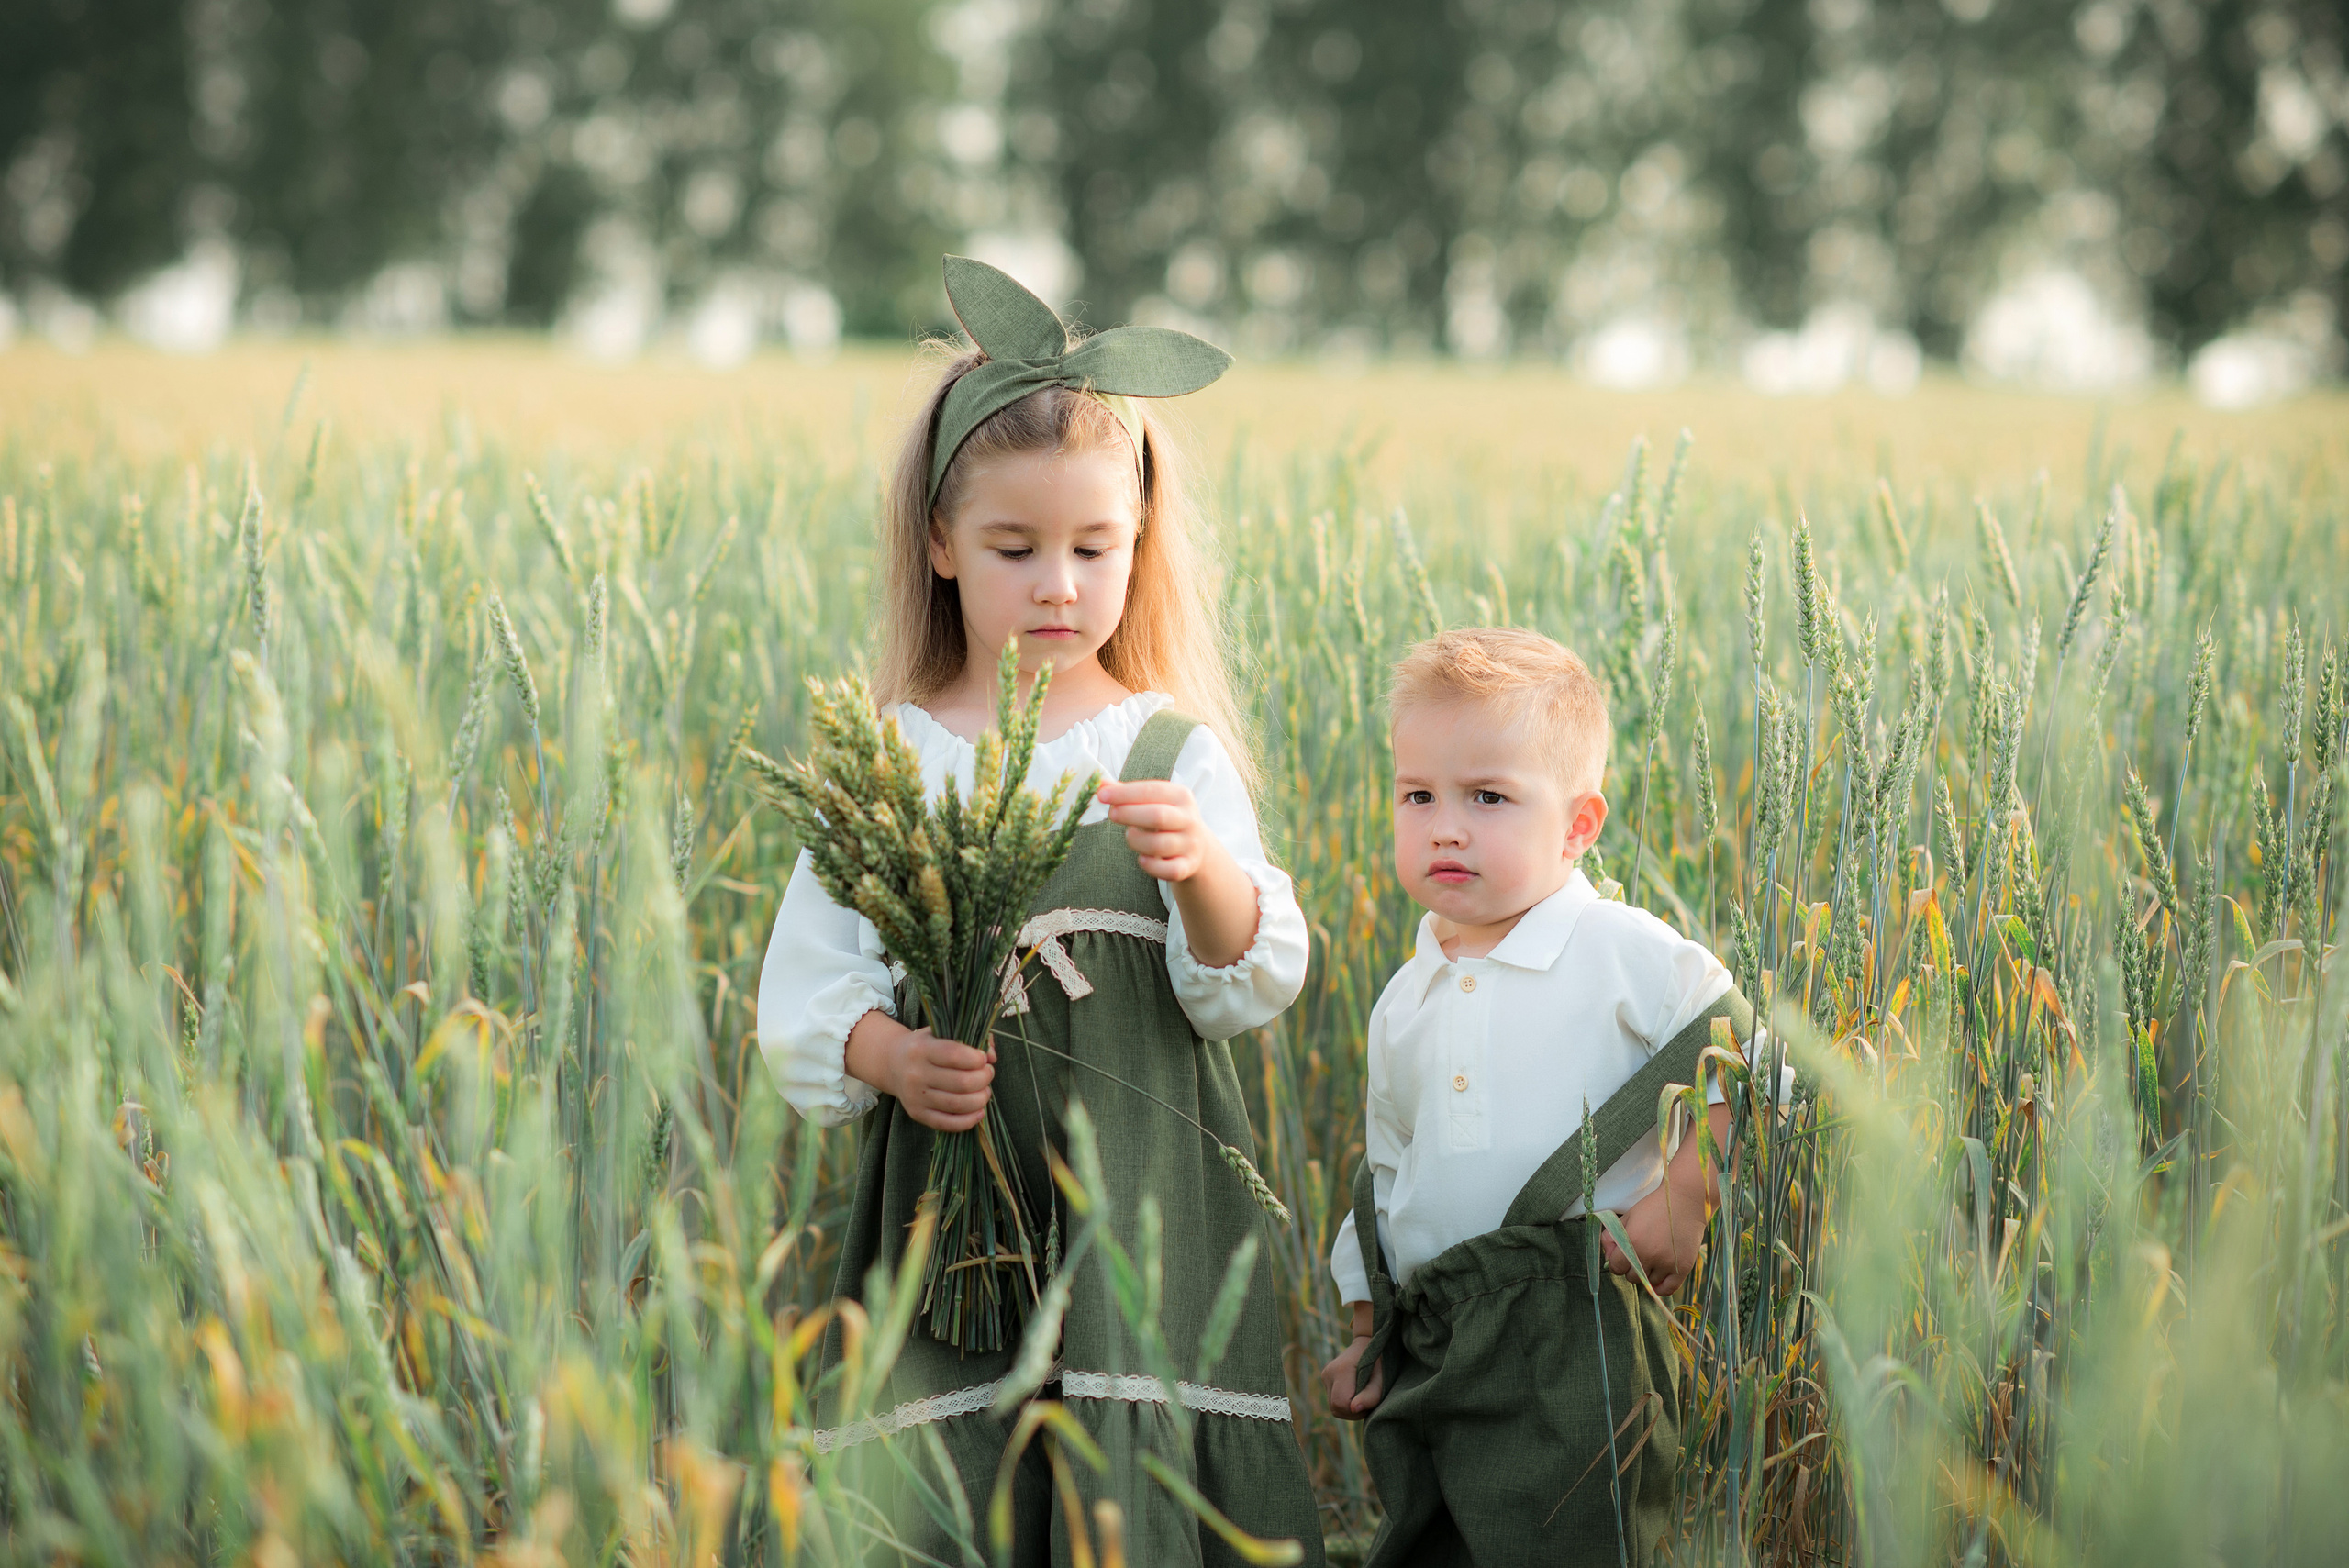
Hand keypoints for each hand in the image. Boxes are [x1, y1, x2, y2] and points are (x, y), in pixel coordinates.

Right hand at [845, 1013, 993, 1132]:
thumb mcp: (941, 1033)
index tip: (983, 1058)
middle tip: (988, 1073)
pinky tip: (979, 1112)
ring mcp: (915, 1096)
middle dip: (984, 1078)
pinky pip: (946, 1123)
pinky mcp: (917, 1114)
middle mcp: (916, 1074)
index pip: (954, 1054)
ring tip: (985, 1091)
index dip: (976, 1058)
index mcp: (921, 1049)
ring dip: (980, 1099)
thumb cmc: (926, 1046)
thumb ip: (969, 1038)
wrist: (893, 1063)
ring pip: (957, 1104)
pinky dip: (968, 1121)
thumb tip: (991, 1055)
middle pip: (961, 1082)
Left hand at [1095, 780, 1213, 881]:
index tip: (1102, 795)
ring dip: (1136, 841)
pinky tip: (1142, 859)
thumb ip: (1127, 793)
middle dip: (1129, 815)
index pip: (1152, 790)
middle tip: (1112, 815)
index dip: (1125, 793)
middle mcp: (1189, 819)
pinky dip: (1151, 866)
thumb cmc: (1167, 819)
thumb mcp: (1154, 801)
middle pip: (1158, 816)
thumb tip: (1099, 784)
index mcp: (1181, 796)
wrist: (1198, 846)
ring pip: (1158, 845)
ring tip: (1130, 836)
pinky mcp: (1188, 866)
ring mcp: (1190, 844)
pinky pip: (1168, 870)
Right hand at [1320, 1336, 1383, 1418]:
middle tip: (1369, 1402)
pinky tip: (1357, 1395)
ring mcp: (1325, 1376)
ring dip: (1349, 1409)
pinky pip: (1333, 1401)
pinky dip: (1346, 1404)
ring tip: (1364, 1398)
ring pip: (1333, 1407)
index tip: (1370, 1403)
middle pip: (1335, 1407)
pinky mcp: (1326, 1379)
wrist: (1369, 1343)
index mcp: (1341, 1370)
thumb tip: (1353, 1409)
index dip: (1356, 1410)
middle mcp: (1328, 1373)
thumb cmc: (1379, 1362)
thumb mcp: (1381, 1379)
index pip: (1341, 1403)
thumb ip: (1371, 1395)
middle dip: (1353, 1412)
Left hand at [1600, 1101, 1730, 1295]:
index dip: (1616, 1262)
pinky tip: (1657, 1279)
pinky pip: (1668, 1289)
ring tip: (1650, 1261)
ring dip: (1646, 1275)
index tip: (1621, 1256)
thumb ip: (1612, 1236)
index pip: (1616, 1267)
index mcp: (1633, 1241)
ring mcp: (1668, 1263)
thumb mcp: (1628, 1216)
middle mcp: (1649, 1255)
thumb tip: (1607, 1255)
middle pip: (1631, 1277)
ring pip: (1648, 1283)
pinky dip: (1660, 1288)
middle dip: (1630, 1268)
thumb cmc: (1654, 1206)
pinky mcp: (1684, 1267)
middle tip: (1637, 1256)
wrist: (1685, 1200)